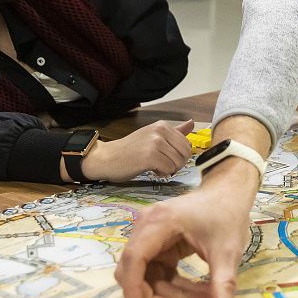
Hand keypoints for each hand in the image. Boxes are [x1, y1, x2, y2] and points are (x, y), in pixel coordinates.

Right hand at [80, 120, 194, 183]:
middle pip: (186, 154)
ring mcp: (155, 142)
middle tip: (159, 163)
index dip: (178, 156)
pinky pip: (169, 170)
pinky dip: (161, 174)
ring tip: (152, 165)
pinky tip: (149, 169)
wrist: (106, 158)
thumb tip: (191, 123)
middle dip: (176, 164)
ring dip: (168, 169)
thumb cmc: (129, 151)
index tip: (164, 156)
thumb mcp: (153, 137)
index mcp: (163, 125)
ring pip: (178, 163)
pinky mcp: (150, 156)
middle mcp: (160, 131)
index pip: (187, 145)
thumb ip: (174, 132)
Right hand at [115, 164, 255, 297]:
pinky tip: (195, 292)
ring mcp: (150, 236)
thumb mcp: (228, 251)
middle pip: (134, 271)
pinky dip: (172, 286)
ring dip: (168, 293)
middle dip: (154, 296)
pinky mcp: (158, 245)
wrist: (229, 192)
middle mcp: (146, 227)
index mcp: (159, 223)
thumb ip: (223, 283)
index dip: (133, 290)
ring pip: (145, 275)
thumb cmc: (227, 215)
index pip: (134, 259)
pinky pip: (155, 272)